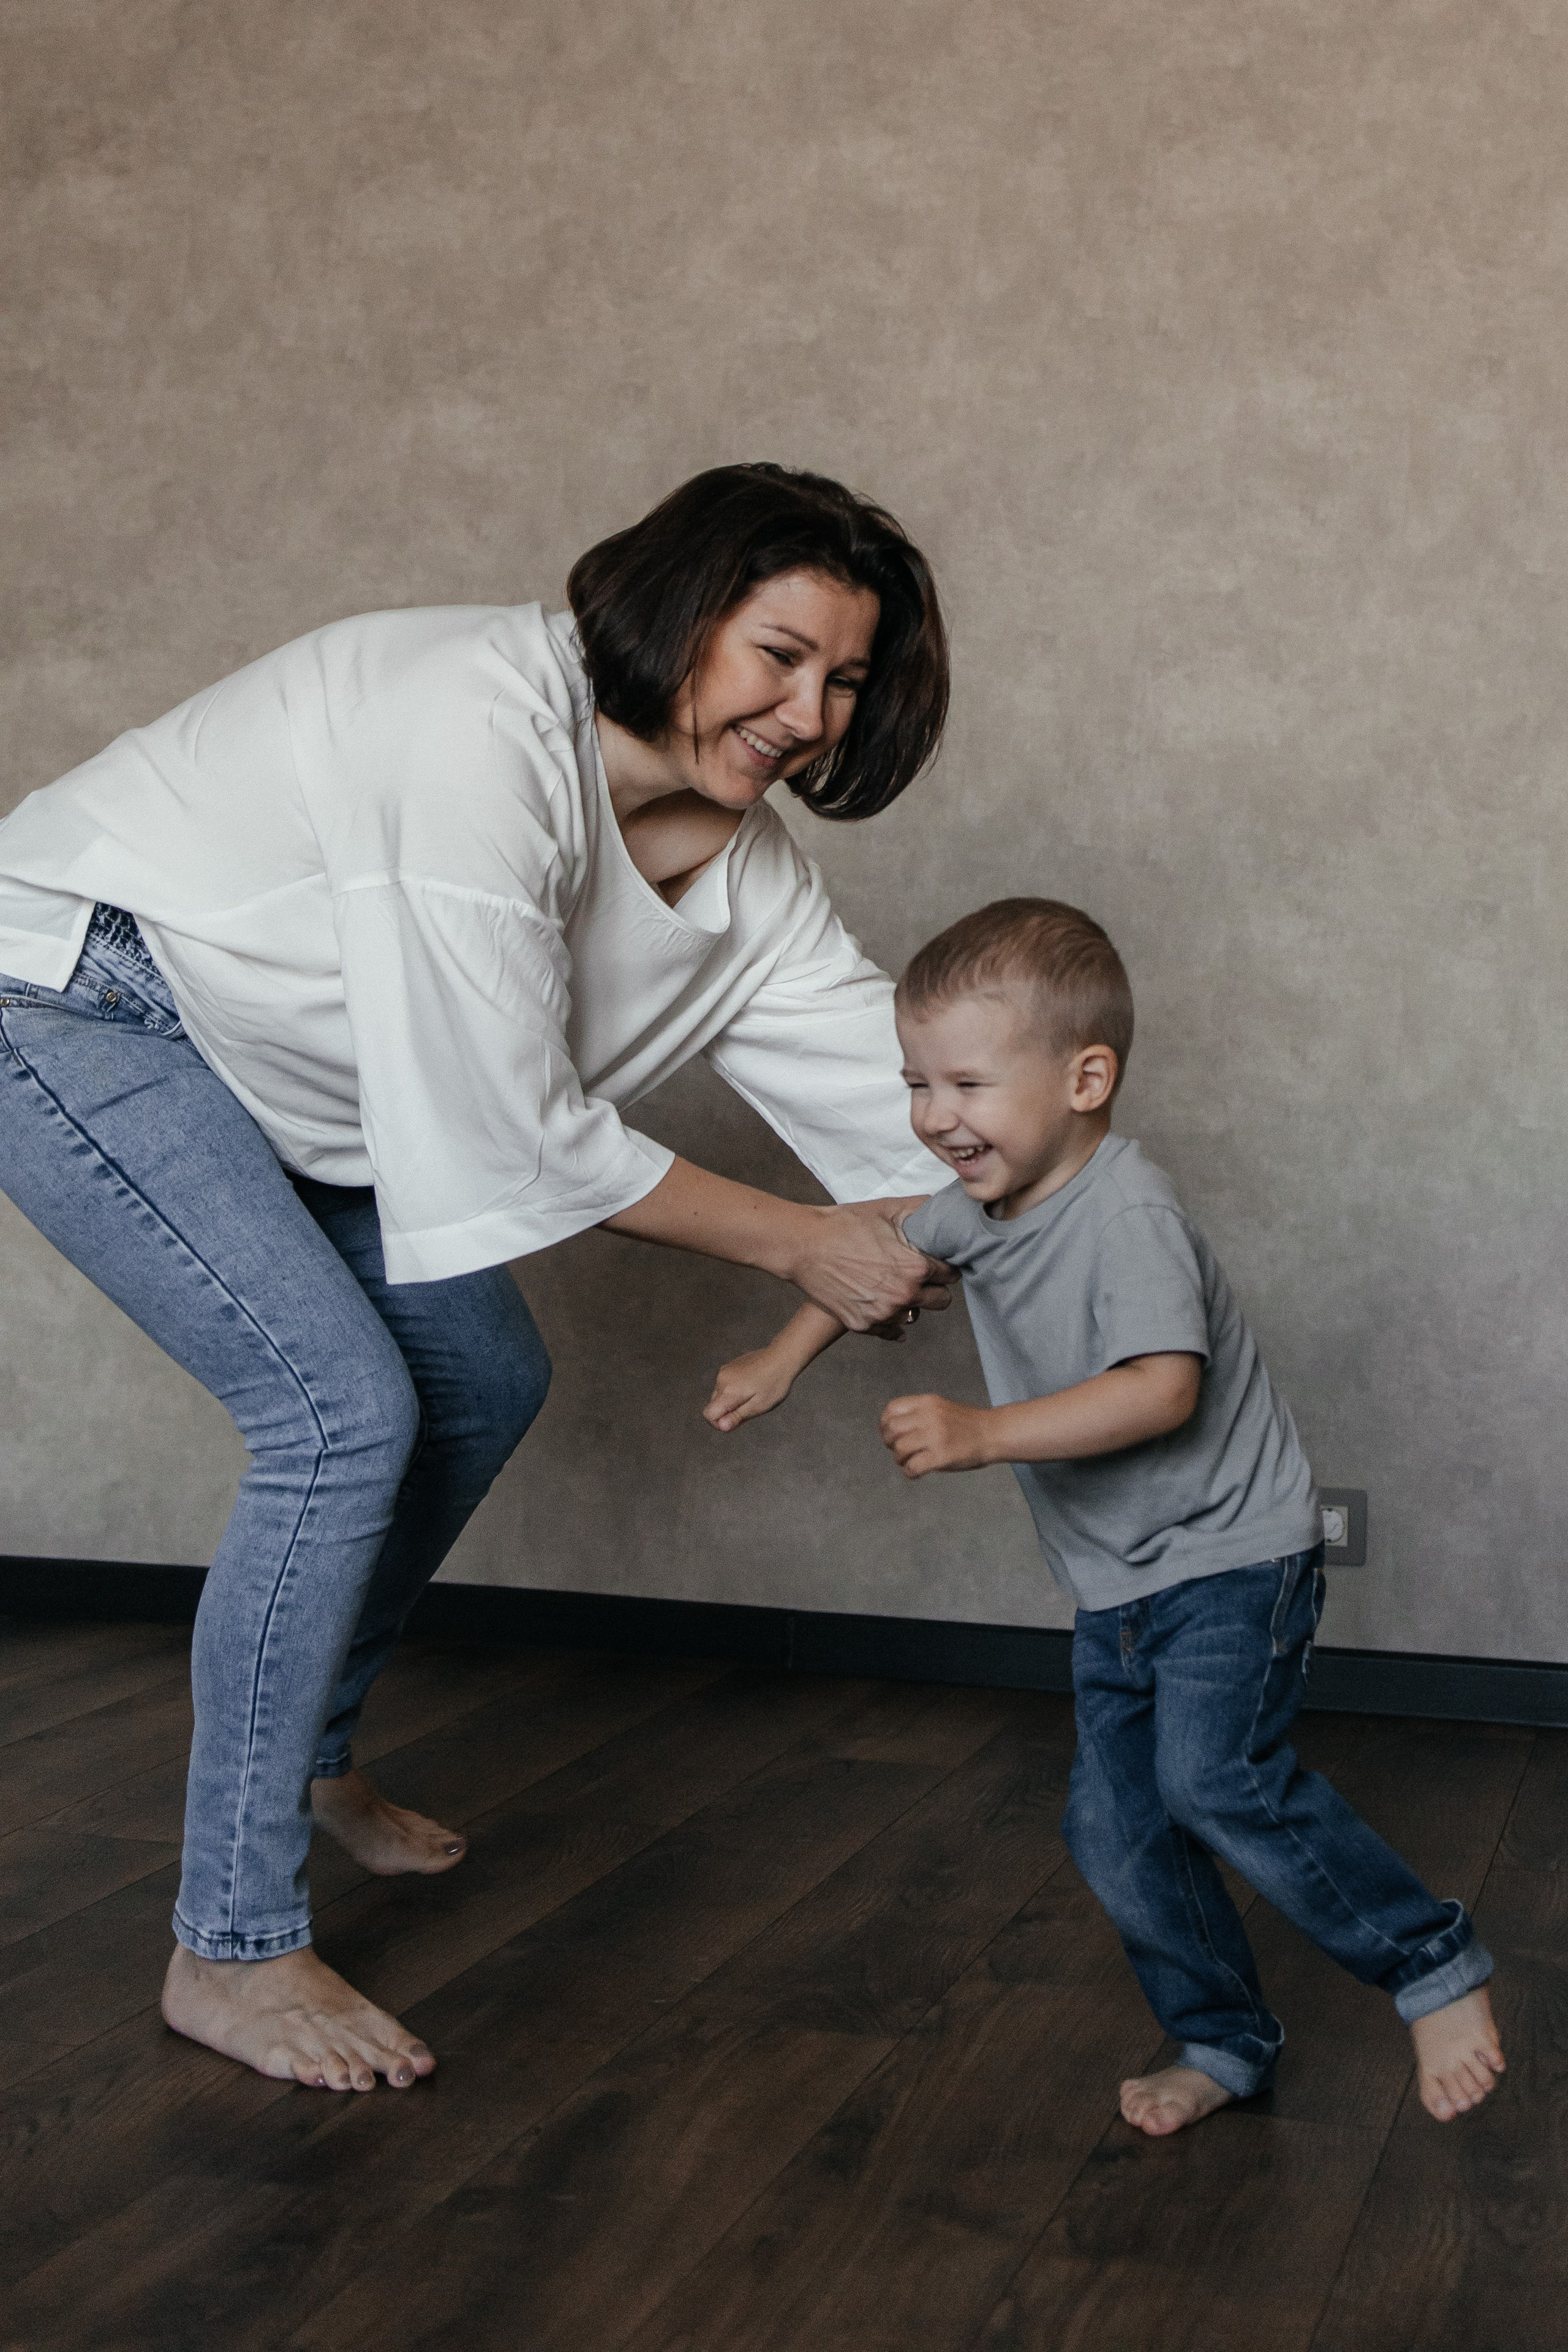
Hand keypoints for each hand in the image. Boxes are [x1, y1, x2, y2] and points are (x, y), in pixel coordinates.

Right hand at [705, 1348, 797, 1431]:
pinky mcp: (730, 1366)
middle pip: (714, 1405)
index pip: (709, 1414)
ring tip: (753, 1395)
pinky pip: (725, 1384)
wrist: (782, 1357)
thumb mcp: (759, 1406)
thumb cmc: (774, 1383)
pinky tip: (752, 1385)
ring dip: (731, 1400)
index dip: (719, 1424)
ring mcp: (725, 1371)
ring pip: (720, 1395)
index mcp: (728, 1392)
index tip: (736, 1421)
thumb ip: (737, 1417)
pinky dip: (734, 1390)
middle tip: (751, 1408)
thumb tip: (721, 1427)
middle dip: (728, 1412)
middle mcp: (722, 1380)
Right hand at [792, 1197, 954, 1332]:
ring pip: (916, 1316)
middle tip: (917, 1274)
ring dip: (910, 1303)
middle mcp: (903, 1296)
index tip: (935, 1261)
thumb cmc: (844, 1225)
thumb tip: (945, 1207)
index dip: (945, 1265)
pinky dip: (889, 1318)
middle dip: (934, 1287)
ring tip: (891, 1284)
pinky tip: (880, 1301)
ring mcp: (883, 1314)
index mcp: (915, 1268)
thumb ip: (922, 1209)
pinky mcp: (863, 1325)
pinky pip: (891, 1331)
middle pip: (941, 1301)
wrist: (804, 1245)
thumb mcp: (887, 1209)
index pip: (951, 1274)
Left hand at [880, 1391, 996, 1478]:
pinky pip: (913, 1467)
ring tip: (909, 1462)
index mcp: (927, 1402)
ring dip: (900, 1459)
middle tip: (899, 1451)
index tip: (890, 1434)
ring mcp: (935, 1436)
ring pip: (899, 1449)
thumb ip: (919, 1415)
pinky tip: (916, 1473)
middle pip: (892, 1430)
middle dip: (890, 1443)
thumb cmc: (967, 1424)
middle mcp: (928, 1416)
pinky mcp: (941, 1456)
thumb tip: (892, 1430)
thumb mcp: (940, 1409)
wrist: (992, 1433)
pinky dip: (910, 1472)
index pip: (892, 1409)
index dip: (885, 1423)